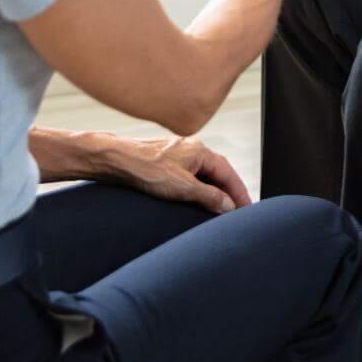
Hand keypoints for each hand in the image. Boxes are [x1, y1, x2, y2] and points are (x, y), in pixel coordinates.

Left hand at [95, 132, 252, 213]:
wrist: (114, 160)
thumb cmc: (145, 169)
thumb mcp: (182, 187)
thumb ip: (209, 196)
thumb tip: (229, 206)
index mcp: (200, 151)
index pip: (228, 173)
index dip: (240, 193)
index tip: (247, 209)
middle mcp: (191, 149)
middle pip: (218, 172)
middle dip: (229, 192)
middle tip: (238, 212)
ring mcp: (177, 155)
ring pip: (203, 174)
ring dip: (214, 191)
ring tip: (220, 210)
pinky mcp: (164, 162)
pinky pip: (190, 176)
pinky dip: (199, 188)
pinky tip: (196, 200)